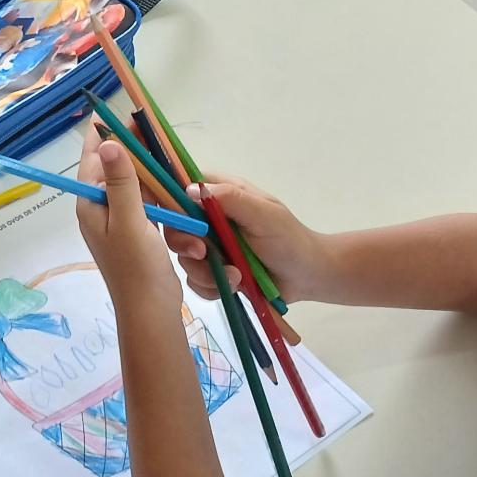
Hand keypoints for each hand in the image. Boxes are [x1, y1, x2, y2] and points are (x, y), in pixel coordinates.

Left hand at [75, 128, 182, 306]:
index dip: (104, 134)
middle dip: (132, 151)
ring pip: (133, 185)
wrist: (149, 311)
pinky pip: (147, 204)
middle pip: (115, 169)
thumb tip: (110, 141)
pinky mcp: (138, 232)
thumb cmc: (136, 266)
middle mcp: (101, 209)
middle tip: (150, 129)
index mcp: (91, 204)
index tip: (115, 112)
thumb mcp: (130, 220)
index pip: (93, 159)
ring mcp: (119, 221)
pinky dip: (158, 197)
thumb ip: (122, 182)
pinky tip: (171, 188)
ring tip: (163, 153)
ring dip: (148, 175)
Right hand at [161, 172, 335, 304]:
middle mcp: (208, 218)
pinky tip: (235, 286)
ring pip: (183, 258)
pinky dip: (212, 287)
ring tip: (236, 277)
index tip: (173, 221)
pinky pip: (196, 281)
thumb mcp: (263, 213)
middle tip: (202, 254)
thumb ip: (230, 198)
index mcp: (219, 193)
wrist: (307, 276)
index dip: (169, 203)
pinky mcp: (214, 271)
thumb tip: (189, 190)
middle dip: (185, 245)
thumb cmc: (289, 239)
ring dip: (205, 272)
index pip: (179, 188)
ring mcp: (210, 246)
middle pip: (175, 227)